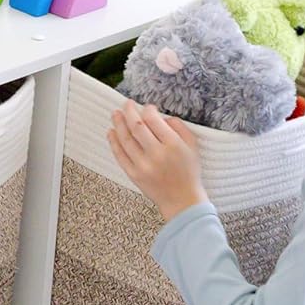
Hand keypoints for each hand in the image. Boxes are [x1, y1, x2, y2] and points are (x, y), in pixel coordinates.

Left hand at [107, 100, 206, 220]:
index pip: (153, 120)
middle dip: (129, 112)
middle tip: (126, 104)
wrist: (182, 201)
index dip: (147, 110)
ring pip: (126, 139)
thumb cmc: (189, 172)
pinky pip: (120, 155)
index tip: (147, 108)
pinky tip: (111, 132)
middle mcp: (156, 154)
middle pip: (137, 127)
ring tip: (115, 114)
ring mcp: (143, 166)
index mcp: (172, 145)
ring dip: (118, 124)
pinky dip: (114, 142)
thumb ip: (180, 128)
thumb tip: (162, 117)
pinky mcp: (134, 175)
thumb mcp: (193, 146)